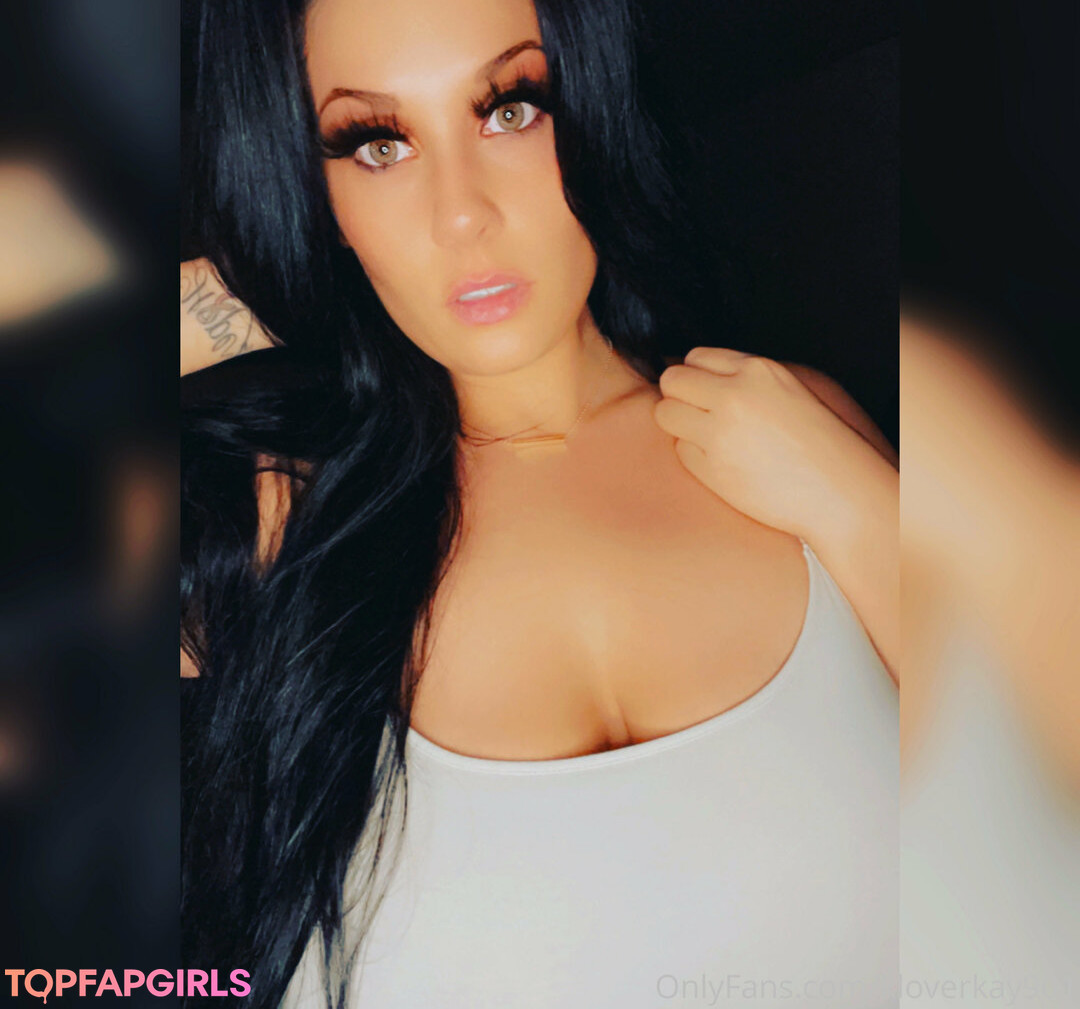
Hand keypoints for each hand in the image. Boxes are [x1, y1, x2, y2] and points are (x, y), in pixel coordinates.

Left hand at [653, 347, 886, 539]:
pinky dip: (693, 454)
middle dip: (678, 395)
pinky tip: (722, 461)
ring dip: (679, 423)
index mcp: (757, 370)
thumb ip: (742, 376)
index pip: (695, 357)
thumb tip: (693, 372)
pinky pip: (680, 450)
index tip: (705, 391)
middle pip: (672, 380)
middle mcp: (735, 396)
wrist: (837, 490)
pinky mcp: (712, 468)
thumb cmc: (815, 441)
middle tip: (697, 413)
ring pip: (665, 413)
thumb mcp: (785, 389)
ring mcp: (720, 433)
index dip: (696, 375)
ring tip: (708, 437)